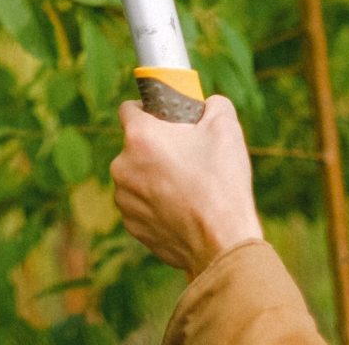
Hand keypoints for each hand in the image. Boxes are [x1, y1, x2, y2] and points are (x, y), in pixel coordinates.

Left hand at [111, 95, 263, 277]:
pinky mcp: (132, 225)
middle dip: (156, 147)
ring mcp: (125, 198)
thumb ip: (213, 104)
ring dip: (154, 177)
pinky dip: (156, 204)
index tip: (166, 120)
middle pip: (135, 145)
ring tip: (187, 187)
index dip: (148, 110)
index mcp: (139, 136)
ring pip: (137, 176)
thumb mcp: (225, 127)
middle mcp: (122, 165)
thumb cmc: (222, 183)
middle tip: (186, 156)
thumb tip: (207, 104)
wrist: (223, 244)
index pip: (128, 108)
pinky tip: (182, 210)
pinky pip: (141, 204)